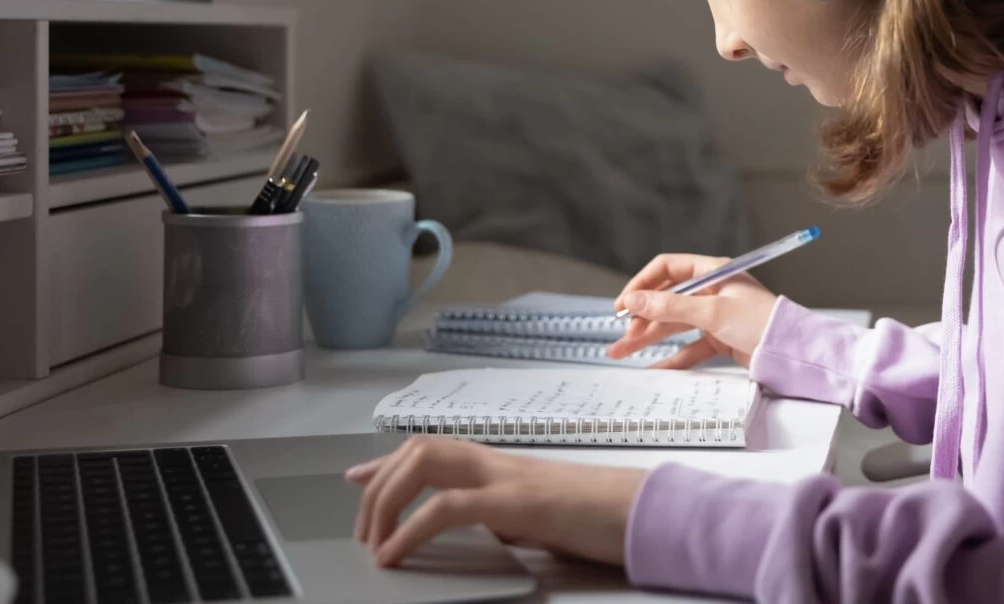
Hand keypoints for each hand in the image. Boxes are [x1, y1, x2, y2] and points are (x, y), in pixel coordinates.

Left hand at [348, 438, 643, 566]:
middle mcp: (499, 462)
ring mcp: (506, 477)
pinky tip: (395, 554)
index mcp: (504, 466)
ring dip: (387, 501)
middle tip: (362, 529)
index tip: (357, 477)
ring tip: (374, 541)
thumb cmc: (601, 518)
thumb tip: (484, 531)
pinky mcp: (515, 501)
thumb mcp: (541, 519)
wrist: (646, 513)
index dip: (388, 462)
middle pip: (420, 449)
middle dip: (379, 485)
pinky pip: (446, 507)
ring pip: (425, 463)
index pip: (434, 449)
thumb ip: (507, 517)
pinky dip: (411, 530)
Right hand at [607, 253, 777, 367]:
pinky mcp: (720, 338)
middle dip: (641, 318)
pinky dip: (672, 356)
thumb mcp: (713, 312)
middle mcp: (712, 291)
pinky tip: (654, 366)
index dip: (642, 285)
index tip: (623, 304)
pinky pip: (689, 346)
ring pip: (674, 324)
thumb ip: (670, 307)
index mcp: (713, 272)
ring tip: (622, 352)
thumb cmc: (763, 322)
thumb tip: (634, 301)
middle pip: (667, 300)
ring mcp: (715, 315)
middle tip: (620, 336)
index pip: (668, 269)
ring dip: (649, 337)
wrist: (793, 352)